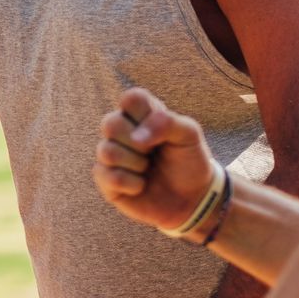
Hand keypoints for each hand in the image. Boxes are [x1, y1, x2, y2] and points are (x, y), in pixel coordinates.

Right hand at [94, 88, 218, 235]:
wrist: (192, 199)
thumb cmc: (189, 162)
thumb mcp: (189, 135)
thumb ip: (166, 123)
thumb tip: (135, 138)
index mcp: (142, 114)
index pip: (130, 98)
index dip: (144, 114)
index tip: (163, 129)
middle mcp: (122, 131)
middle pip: (110, 123)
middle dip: (139, 143)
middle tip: (154, 152)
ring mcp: (111, 155)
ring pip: (106, 151)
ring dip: (136, 164)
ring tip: (148, 169)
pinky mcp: (106, 180)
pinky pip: (108, 176)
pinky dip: (132, 184)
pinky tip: (141, 186)